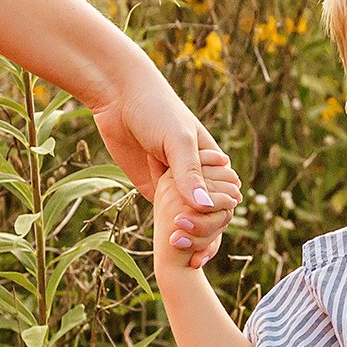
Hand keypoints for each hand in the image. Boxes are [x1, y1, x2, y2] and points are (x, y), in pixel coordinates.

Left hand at [90, 68, 239, 234]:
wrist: (119, 98)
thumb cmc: (155, 109)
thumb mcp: (177, 139)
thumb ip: (190, 173)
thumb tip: (205, 207)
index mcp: (212, 161)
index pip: (227, 197)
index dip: (221, 216)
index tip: (207, 226)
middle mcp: (196, 174)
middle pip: (210, 212)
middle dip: (204, 229)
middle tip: (187, 237)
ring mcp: (174, 183)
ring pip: (189, 217)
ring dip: (188, 233)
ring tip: (180, 247)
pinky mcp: (153, 188)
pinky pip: (166, 214)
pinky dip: (170, 229)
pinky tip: (169, 243)